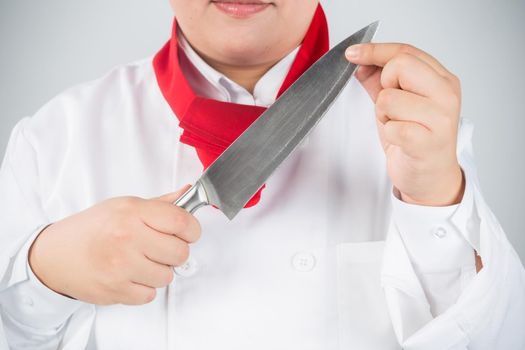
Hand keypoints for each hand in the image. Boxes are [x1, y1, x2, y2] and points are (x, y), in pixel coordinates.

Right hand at [28, 185, 200, 304]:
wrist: (55, 254)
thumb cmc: (92, 228)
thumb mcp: (124, 206)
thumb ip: (161, 204)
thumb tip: (188, 193)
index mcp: (132, 212)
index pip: (182, 222)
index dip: (192, 230)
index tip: (188, 233)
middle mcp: (127, 237)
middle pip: (181, 253)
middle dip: (176, 252)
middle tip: (160, 248)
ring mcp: (121, 266)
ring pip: (168, 276)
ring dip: (159, 271)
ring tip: (142, 261)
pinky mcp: (115, 290)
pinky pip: (150, 295)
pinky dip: (144, 288)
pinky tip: (130, 275)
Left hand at [346, 43, 464, 205]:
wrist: (430, 178)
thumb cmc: (415, 139)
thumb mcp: (396, 104)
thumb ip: (379, 80)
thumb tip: (360, 60)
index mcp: (442, 80)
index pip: (405, 52)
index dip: (375, 50)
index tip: (352, 53)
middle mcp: (446, 94)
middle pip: (400, 65)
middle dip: (384, 86)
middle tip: (392, 107)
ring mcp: (440, 118)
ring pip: (389, 98)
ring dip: (384, 115)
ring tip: (397, 126)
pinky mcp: (427, 142)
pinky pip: (391, 126)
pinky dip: (388, 133)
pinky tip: (400, 141)